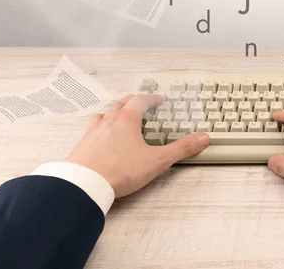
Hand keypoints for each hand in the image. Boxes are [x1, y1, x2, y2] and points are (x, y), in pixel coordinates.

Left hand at [66, 94, 209, 197]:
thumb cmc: (118, 171)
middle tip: (140, 102)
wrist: (83, 186)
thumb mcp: (156, 161)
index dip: (151, 98)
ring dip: (113, 112)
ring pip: (104, 114)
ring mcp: (92, 132)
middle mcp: (108, 121)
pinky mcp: (81, 145)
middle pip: (121, 103)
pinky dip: (99, 128)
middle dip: (132, 101)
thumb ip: (181, 149)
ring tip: (118, 116)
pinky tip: (100, 137)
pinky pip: (91, 130)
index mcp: (127, 119)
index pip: (141, 100)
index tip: (157, 99)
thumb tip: (202, 139)